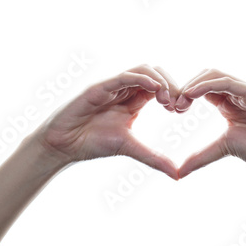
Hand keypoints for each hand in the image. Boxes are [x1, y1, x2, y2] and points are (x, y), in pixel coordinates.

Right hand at [32, 65, 179, 178]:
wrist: (64, 146)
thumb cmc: (93, 143)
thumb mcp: (130, 148)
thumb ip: (153, 158)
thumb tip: (177, 175)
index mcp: (134, 100)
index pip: (160, 86)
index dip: (175, 93)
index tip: (182, 110)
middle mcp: (125, 90)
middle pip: (155, 73)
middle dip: (171, 84)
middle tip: (178, 104)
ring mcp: (112, 87)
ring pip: (142, 70)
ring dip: (159, 80)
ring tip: (167, 99)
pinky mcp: (99, 88)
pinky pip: (123, 77)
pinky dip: (141, 79)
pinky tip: (155, 89)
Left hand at [177, 69, 245, 181]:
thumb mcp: (224, 149)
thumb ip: (201, 156)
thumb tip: (179, 172)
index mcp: (229, 103)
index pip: (203, 88)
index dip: (185, 94)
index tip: (173, 109)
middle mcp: (238, 93)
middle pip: (207, 76)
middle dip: (187, 86)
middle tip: (175, 105)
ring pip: (216, 75)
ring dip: (195, 84)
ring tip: (181, 100)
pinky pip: (229, 83)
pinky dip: (208, 85)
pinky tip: (193, 94)